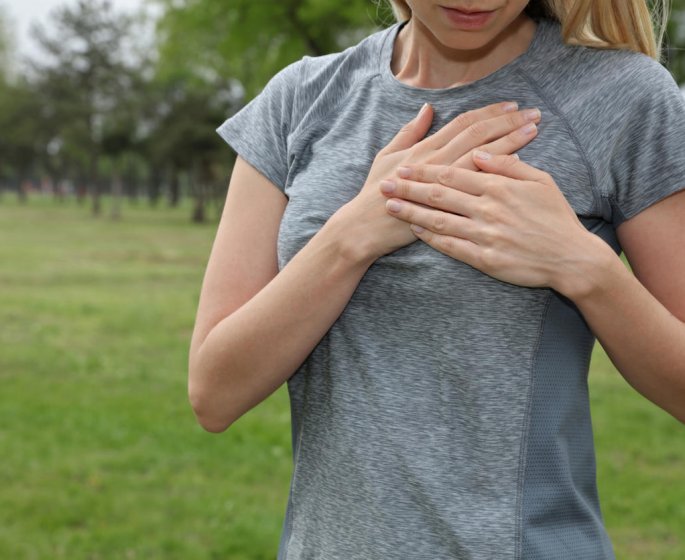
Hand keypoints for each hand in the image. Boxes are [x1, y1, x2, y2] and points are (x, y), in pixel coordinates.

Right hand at [331, 102, 541, 262]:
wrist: (367, 226)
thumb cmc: (374, 193)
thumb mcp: (387, 156)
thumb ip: (409, 132)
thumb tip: (427, 110)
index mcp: (425, 147)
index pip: (464, 123)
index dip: (489, 113)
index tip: (512, 106)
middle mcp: (437, 160)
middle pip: (480, 134)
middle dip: (508, 122)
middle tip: (533, 113)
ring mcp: (443, 182)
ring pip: (484, 155)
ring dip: (511, 141)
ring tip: (533, 130)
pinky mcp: (447, 202)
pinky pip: (479, 183)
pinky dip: (499, 170)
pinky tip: (519, 162)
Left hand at [379, 150, 598, 292]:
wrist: (571, 258)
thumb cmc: (556, 216)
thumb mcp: (540, 181)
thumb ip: (508, 165)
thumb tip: (481, 152)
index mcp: (499, 187)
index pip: (454, 174)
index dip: (425, 170)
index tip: (405, 167)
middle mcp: (488, 209)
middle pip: (439, 195)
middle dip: (409, 189)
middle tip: (386, 185)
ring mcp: (485, 235)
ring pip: (440, 220)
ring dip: (412, 213)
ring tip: (391, 206)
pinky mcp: (485, 258)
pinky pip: (451, 246)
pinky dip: (431, 238)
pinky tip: (415, 231)